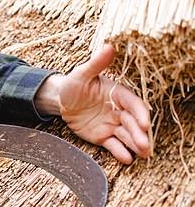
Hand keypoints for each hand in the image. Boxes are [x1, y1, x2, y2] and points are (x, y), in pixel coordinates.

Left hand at [36, 44, 150, 163]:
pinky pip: (114, 145)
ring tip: (143, 155)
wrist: (60, 100)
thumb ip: (96, 63)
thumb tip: (109, 46)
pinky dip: (120, 152)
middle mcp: (118, 110)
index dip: (140, 113)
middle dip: (140, 134)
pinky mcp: (103, 137)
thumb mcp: (82, 73)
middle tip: (145, 145)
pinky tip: (127, 160)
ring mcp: (112, 125)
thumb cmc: (73, 84)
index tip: (144, 123)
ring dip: (136, 145)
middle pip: (132, 123)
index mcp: (117, 94)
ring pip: (127, 136)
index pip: (133, 104)